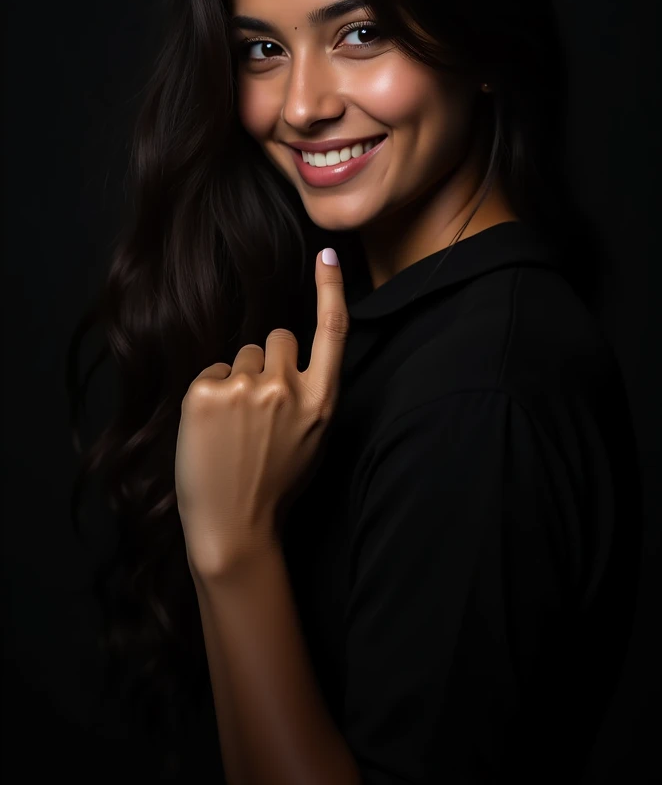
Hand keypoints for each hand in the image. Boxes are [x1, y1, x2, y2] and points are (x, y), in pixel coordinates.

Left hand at [175, 247, 348, 577]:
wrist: (233, 527)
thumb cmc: (274, 485)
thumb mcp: (313, 440)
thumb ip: (308, 395)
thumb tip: (288, 359)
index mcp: (321, 402)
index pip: (333, 332)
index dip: (331, 290)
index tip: (328, 256)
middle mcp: (287, 388)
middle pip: (277, 339)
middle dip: (267, 362)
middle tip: (257, 408)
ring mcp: (246, 388)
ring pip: (242, 356)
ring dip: (236, 379)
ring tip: (234, 428)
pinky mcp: (206, 392)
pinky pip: (211, 372)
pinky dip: (209, 395)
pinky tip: (212, 430)